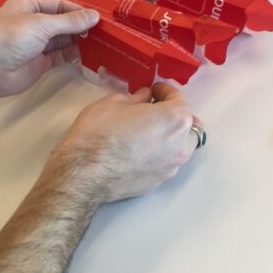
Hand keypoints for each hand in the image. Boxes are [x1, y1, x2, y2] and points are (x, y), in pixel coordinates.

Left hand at [0, 0, 99, 97]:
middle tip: (104, 29)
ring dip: (79, 40)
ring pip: (62, 40)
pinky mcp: (40, 63)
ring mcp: (37, 45)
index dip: (77, 10)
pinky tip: (89, 54)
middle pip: (62, 22)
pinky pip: (60, 56)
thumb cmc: (11, 38)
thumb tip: (94, 16)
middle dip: (80, 25)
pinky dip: (74, 55)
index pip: (58, 5)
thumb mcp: (42, 24)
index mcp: (28, 7)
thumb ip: (69, 21)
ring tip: (102, 40)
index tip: (97, 16)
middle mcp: (33, 24)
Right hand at [47, 83, 203, 202]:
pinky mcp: (159, 182)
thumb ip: (137, 98)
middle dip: (174, 115)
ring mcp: (172, 167)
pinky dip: (159, 153)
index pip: (179, 99)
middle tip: (154, 110)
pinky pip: (166, 162)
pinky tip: (140, 151)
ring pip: (180, 146)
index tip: (153, 90)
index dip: (165, 91)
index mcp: (175, 119)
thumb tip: (145, 98)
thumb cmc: (99, 132)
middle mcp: (181, 144)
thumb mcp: (114, 103)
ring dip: (170, 136)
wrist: (84, 174)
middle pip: (188, 125)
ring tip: (148, 132)